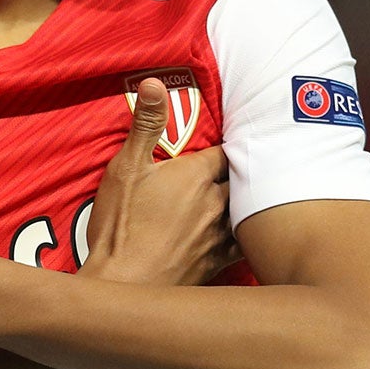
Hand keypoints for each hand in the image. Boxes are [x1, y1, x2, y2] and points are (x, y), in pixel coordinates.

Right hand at [82, 77, 236, 285]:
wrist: (125, 285)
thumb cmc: (121, 227)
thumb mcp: (126, 168)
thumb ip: (146, 125)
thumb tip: (154, 82)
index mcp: (196, 175)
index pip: (225, 152)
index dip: (224, 146)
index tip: (224, 143)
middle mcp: (215, 203)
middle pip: (240, 180)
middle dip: (239, 173)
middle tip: (239, 167)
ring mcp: (219, 235)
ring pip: (246, 210)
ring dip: (246, 202)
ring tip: (247, 196)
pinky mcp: (218, 263)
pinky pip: (243, 245)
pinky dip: (247, 236)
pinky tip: (248, 236)